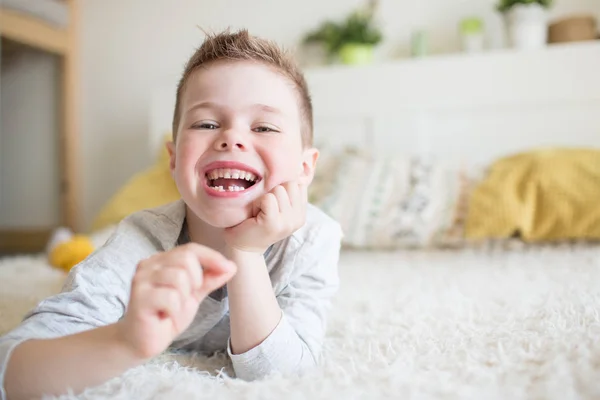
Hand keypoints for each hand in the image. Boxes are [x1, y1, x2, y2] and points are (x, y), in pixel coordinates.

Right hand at [116, 243, 236, 358]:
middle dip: (196, 281)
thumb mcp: (193, 295)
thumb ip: (209, 279)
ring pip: (179, 277)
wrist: (142, 342)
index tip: (228, 268)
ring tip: (173, 309)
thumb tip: (232, 266)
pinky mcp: (139, 298)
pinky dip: (174, 310)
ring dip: (183, 298)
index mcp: (161, 261)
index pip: (190, 249)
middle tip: (185, 299)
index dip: (212, 257)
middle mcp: (148, 265)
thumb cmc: (166, 315)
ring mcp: (141, 280)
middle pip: (186, 259)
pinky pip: (170, 297)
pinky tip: (164, 316)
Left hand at [224, 181, 307, 253]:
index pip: (298, 184)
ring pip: (279, 190)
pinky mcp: (273, 223)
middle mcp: (298, 219)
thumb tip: (296, 167)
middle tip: (264, 208)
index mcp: (301, 214)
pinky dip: (257, 203)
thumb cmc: (256, 222)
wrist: (242, 247)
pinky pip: (268, 199)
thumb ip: (287, 194)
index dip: (282, 188)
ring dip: (263, 198)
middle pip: (290, 184)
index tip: (272, 204)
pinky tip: (255, 215)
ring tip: (259, 212)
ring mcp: (287, 222)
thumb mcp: (278, 208)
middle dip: (273, 191)